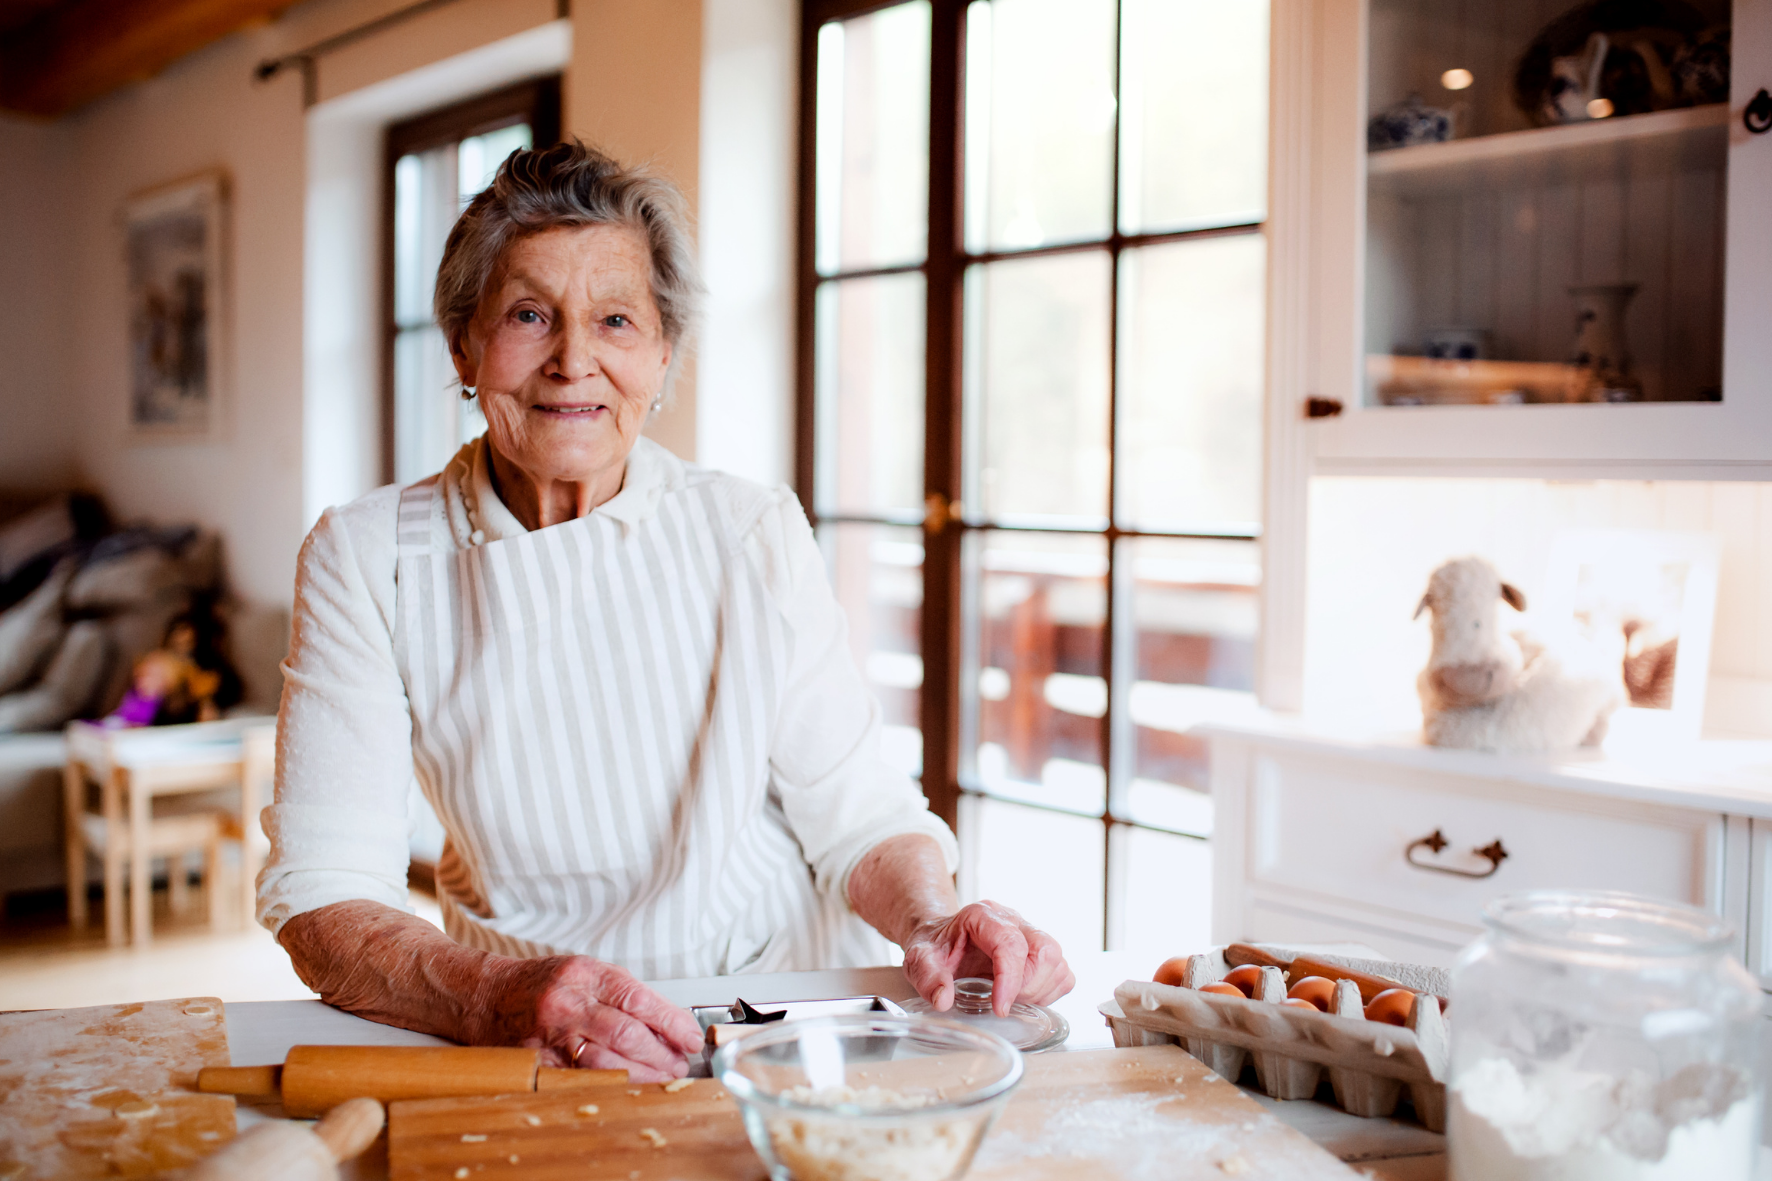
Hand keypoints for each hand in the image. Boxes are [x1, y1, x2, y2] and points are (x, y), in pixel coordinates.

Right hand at [477, 955, 703, 1082]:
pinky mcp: (539, 1063)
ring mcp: (551, 1036)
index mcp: (585, 974)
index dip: (671, 1022)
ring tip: (662, 1077)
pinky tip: (628, 1086)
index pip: (639, 999)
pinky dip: (610, 1086)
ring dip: (642, 1075)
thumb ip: (624, 995)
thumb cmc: (542, 984)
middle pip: (626, 1034)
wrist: (487, 995)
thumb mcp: (586, 973)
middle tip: (680, 1064)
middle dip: (661, 1054)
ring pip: (606, 1063)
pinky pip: (580, 1080)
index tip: (691, 1037)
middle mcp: (568, 1003)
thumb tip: (667, 1023)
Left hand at [901, 900, 1074, 1016]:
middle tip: (1002, 1004)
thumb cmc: (935, 946)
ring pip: (1057, 961)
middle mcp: (1013, 920)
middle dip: (1027, 987)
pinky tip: (1024, 998)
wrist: (941, 938)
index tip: (999, 1008)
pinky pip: (1062, 973)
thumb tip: (943, 999)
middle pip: (1044, 950)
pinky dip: (1049, 992)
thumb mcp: (918, 959)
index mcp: (983, 916)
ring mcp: (1030, 933)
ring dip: (1040, 991)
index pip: (1010, 943)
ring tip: (1011, 1000)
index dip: (1010, 979)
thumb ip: (927, 976)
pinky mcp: (1041, 951)